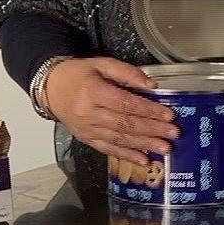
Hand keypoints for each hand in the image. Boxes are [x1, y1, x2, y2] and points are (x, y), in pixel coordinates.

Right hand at [44, 57, 177, 164]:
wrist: (50, 88)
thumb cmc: (79, 74)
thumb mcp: (102, 64)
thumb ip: (127, 72)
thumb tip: (152, 86)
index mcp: (93, 92)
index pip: (126, 104)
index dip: (149, 110)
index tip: (169, 115)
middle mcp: (89, 113)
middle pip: (125, 124)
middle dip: (152, 130)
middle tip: (173, 134)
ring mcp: (87, 129)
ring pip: (119, 139)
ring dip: (144, 145)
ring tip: (164, 148)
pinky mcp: (86, 139)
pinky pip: (108, 149)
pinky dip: (127, 155)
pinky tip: (143, 160)